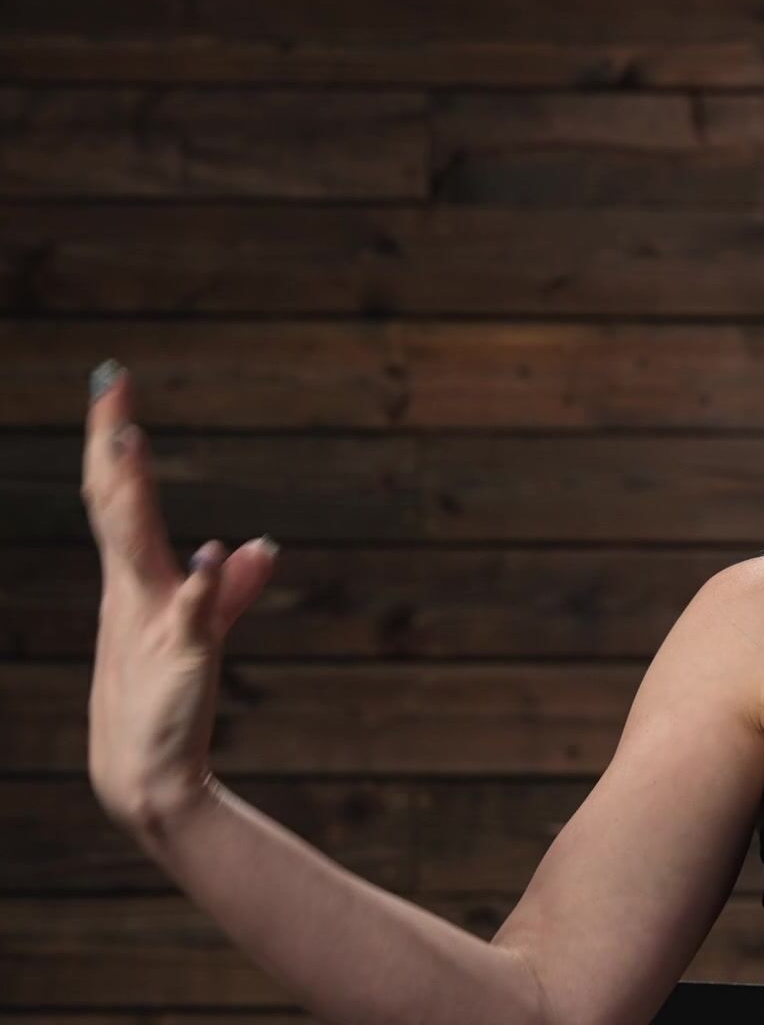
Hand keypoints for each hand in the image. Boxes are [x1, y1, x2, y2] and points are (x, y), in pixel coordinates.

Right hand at [81, 360, 279, 831]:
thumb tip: (258, 547)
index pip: (120, 497)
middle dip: (112, 443)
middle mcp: (133, 591)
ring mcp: (152, 620)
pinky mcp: (181, 655)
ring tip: (129, 441)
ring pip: (135, 546)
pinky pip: (191, 615)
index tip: (113, 382)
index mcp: (133, 580)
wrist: (151, 776)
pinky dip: (199, 583)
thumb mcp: (202, 635)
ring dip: (133, 495)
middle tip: (110, 384)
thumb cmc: (166, 704)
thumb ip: (228, 591)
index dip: (114, 439)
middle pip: (117, 505)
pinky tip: (210, 552)